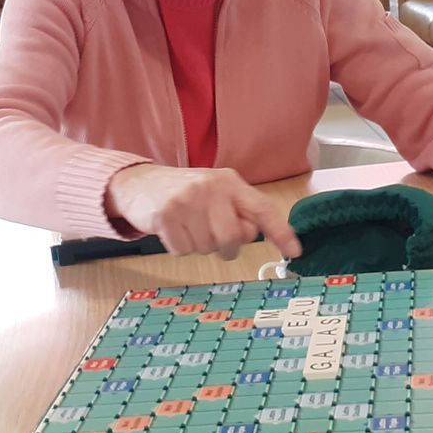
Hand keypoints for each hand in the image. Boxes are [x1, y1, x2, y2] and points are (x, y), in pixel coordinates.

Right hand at [104, 165, 302, 259]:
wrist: (139, 183)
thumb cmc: (185, 194)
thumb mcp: (215, 194)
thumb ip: (238, 212)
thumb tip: (252, 234)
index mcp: (230, 182)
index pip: (263, 208)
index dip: (281, 232)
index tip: (294, 251)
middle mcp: (211, 187)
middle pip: (233, 238)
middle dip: (225, 247)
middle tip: (211, 236)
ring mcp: (187, 200)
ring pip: (207, 247)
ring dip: (199, 245)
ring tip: (188, 226)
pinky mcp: (165, 215)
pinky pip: (183, 250)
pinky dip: (179, 247)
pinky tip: (173, 229)